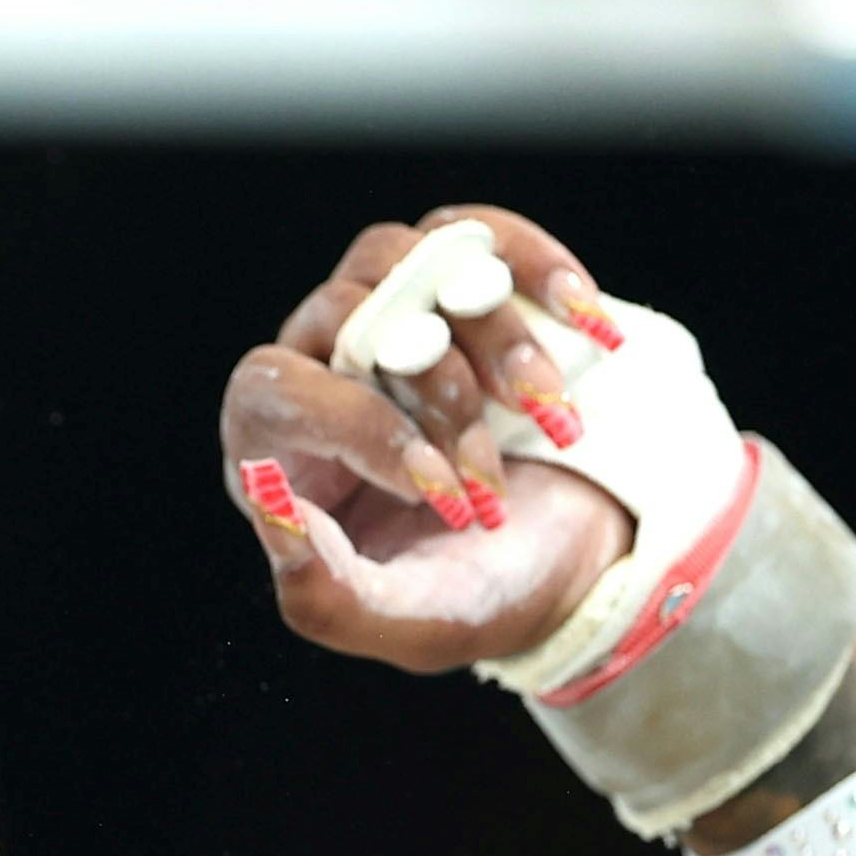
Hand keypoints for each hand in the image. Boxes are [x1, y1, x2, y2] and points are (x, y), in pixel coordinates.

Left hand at [218, 203, 636, 671]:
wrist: (584, 559)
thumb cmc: (482, 596)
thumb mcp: (407, 623)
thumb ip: (324, 597)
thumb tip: (269, 507)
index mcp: (284, 452)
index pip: (272, 390)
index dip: (354, 424)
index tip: (442, 490)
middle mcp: (324, 371)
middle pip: (344, 312)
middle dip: (438, 392)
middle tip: (494, 479)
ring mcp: (394, 316)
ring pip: (408, 261)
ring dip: (493, 334)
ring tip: (552, 414)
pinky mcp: (464, 282)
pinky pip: (479, 232)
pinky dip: (536, 266)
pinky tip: (587, 322)